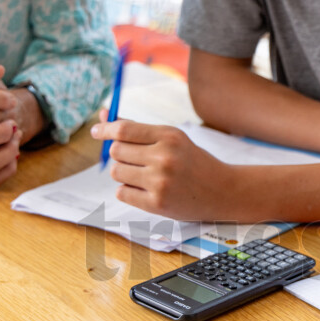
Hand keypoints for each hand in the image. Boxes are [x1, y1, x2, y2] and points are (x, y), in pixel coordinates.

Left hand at [91, 112, 235, 219]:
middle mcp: (164, 158)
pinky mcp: (157, 204)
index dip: (105, 130)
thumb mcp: (173, 140)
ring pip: (117, 172)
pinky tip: (146, 189)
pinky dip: (128, 191)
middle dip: (119, 154)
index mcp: (169, 137)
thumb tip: (104, 117)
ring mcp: (160, 182)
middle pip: (116, 151)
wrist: (223, 191)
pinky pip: (122, 193)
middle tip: (135, 159)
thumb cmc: (194, 163)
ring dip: (124, 173)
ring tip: (143, 175)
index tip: (96, 132)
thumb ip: (139, 130)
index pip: (124, 130)